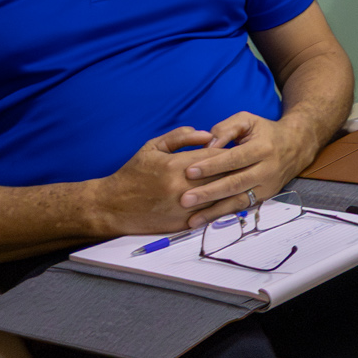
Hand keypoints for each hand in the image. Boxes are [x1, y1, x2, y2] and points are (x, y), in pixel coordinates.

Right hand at [86, 128, 237, 236]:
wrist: (112, 206)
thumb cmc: (133, 174)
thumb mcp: (152, 147)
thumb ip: (181, 137)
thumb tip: (207, 134)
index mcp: (175, 165)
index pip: (215, 155)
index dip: (228, 151)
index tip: (235, 149)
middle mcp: (182, 187)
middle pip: (223, 175)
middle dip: (235, 168)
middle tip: (244, 164)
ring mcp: (185, 207)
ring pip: (221, 196)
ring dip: (233, 188)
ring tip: (242, 180)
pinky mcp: (184, 223)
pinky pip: (212, 214)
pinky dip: (222, 206)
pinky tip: (229, 199)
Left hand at [179, 111, 323, 221]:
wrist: (297, 145)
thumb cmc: (265, 131)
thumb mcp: (247, 120)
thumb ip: (225, 129)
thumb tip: (206, 146)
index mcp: (263, 148)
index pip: (234, 158)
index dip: (212, 166)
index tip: (189, 172)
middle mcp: (267, 169)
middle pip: (236, 183)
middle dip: (209, 192)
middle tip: (185, 199)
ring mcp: (268, 186)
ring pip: (239, 200)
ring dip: (214, 211)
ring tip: (192, 220)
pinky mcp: (266, 196)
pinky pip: (242, 207)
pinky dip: (223, 215)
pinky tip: (205, 221)